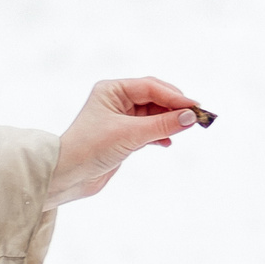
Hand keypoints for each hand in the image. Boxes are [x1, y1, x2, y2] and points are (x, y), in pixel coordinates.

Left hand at [47, 77, 206, 209]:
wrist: (68, 176)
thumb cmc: (91, 148)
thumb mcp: (130, 134)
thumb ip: (162, 124)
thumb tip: (191, 116)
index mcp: (112, 90)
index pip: (151, 87)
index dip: (175, 96)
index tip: (195, 107)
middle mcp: (116, 100)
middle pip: (154, 98)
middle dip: (175, 107)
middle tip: (197, 117)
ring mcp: (120, 119)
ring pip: (153, 115)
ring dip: (168, 122)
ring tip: (185, 130)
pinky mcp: (123, 137)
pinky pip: (148, 130)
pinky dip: (160, 134)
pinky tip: (168, 142)